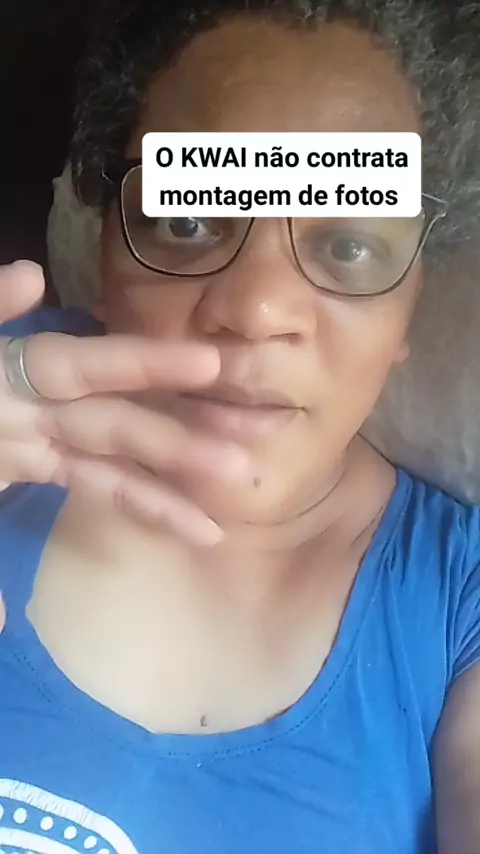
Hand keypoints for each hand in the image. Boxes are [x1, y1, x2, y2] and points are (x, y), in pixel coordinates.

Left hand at [0, 262, 249, 544]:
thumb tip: (32, 274)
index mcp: (6, 374)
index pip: (85, 366)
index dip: (144, 363)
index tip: (209, 363)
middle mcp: (30, 405)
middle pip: (115, 422)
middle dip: (178, 435)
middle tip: (250, 449)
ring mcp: (31, 443)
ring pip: (114, 462)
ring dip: (170, 481)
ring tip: (232, 498)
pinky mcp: (27, 471)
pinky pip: (91, 490)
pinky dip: (139, 506)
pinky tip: (189, 528)